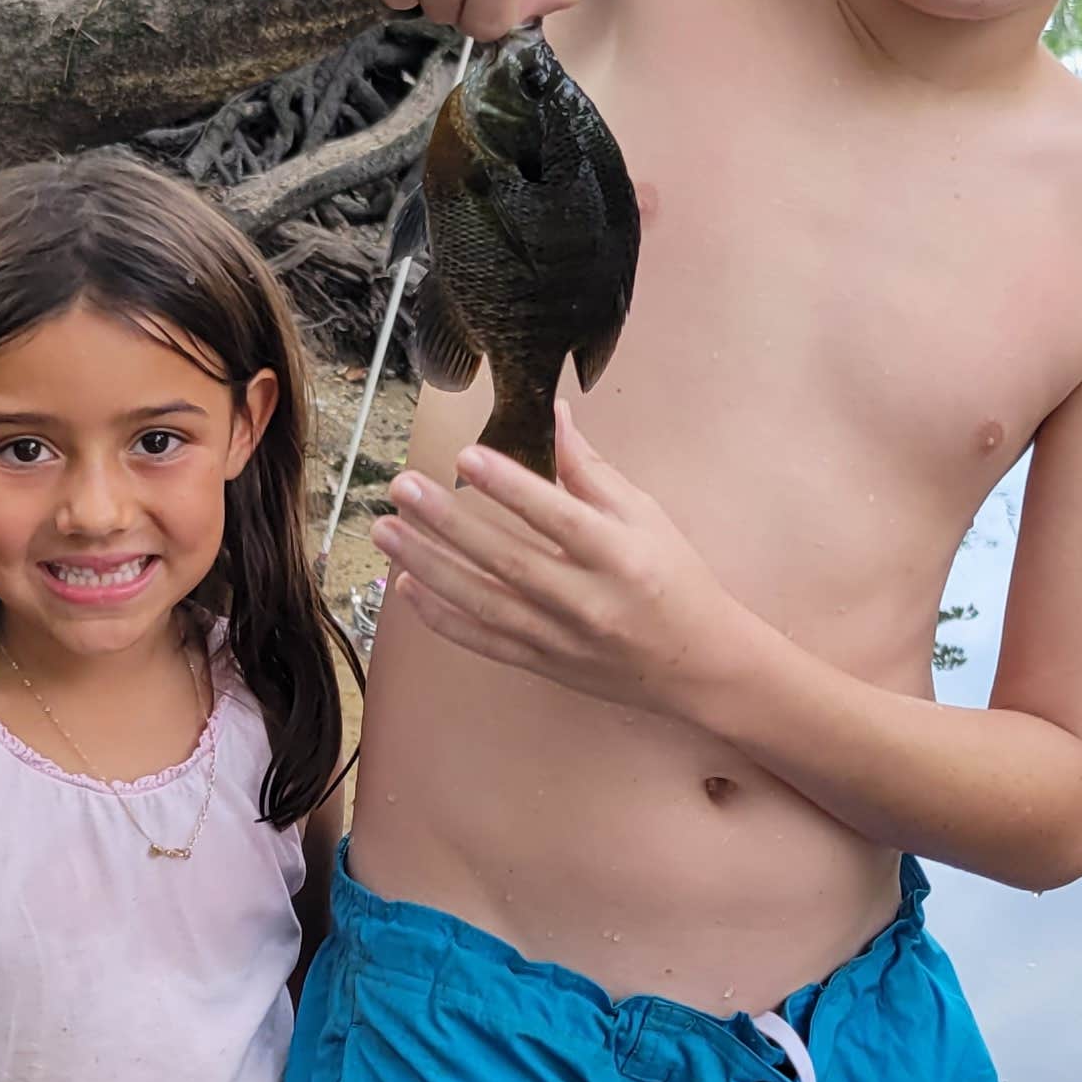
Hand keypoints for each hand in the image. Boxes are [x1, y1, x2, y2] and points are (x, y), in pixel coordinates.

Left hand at [372, 404, 744, 715]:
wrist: (696, 665)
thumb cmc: (675, 580)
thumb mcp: (646, 516)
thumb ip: (592, 471)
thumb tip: (555, 416)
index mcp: (618, 555)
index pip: (555, 516)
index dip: (509, 486)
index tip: (465, 456)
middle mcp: (586, 600)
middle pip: (506, 559)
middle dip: (447, 523)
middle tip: (403, 488)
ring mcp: (560, 637)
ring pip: (483, 601)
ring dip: (428, 565)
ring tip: (385, 531)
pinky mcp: (542, 662)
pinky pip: (483, 640)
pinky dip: (441, 617)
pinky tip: (406, 587)